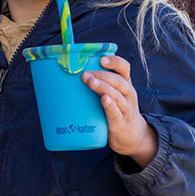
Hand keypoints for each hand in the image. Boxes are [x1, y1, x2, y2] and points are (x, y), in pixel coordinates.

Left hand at [82, 54, 157, 168]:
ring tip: (90, 82)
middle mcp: (127, 94)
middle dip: (101, 75)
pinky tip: (104, 100)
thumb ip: (96, 84)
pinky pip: (116, 112)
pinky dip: (110, 105)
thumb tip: (63, 75)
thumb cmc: (115, 110)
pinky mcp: (121, 123)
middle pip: (118, 81)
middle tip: (84, 75)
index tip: (101, 59)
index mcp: (124, 84)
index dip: (114, 61)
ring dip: (103, 87)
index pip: (124, 68)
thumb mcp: (111, 95)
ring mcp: (126, 108)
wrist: (131, 136)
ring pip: (117, 95)